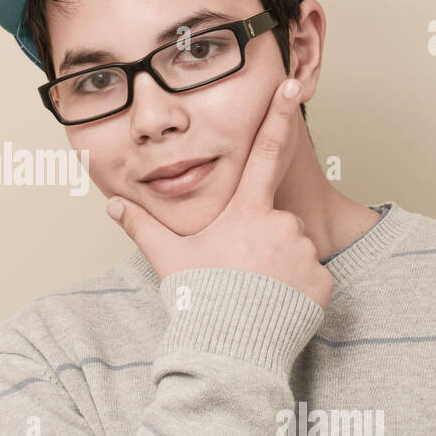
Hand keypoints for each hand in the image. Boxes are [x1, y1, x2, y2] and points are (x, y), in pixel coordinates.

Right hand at [105, 77, 333, 310]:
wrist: (230, 350)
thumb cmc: (200, 300)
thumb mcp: (168, 259)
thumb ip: (143, 227)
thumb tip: (113, 205)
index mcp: (246, 212)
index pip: (265, 153)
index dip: (278, 116)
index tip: (292, 86)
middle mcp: (281, 225)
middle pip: (276, 221)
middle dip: (263, 241)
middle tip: (239, 274)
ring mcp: (305, 253)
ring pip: (295, 250)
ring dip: (281, 266)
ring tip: (256, 294)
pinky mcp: (322, 283)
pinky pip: (313, 280)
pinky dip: (299, 291)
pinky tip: (277, 306)